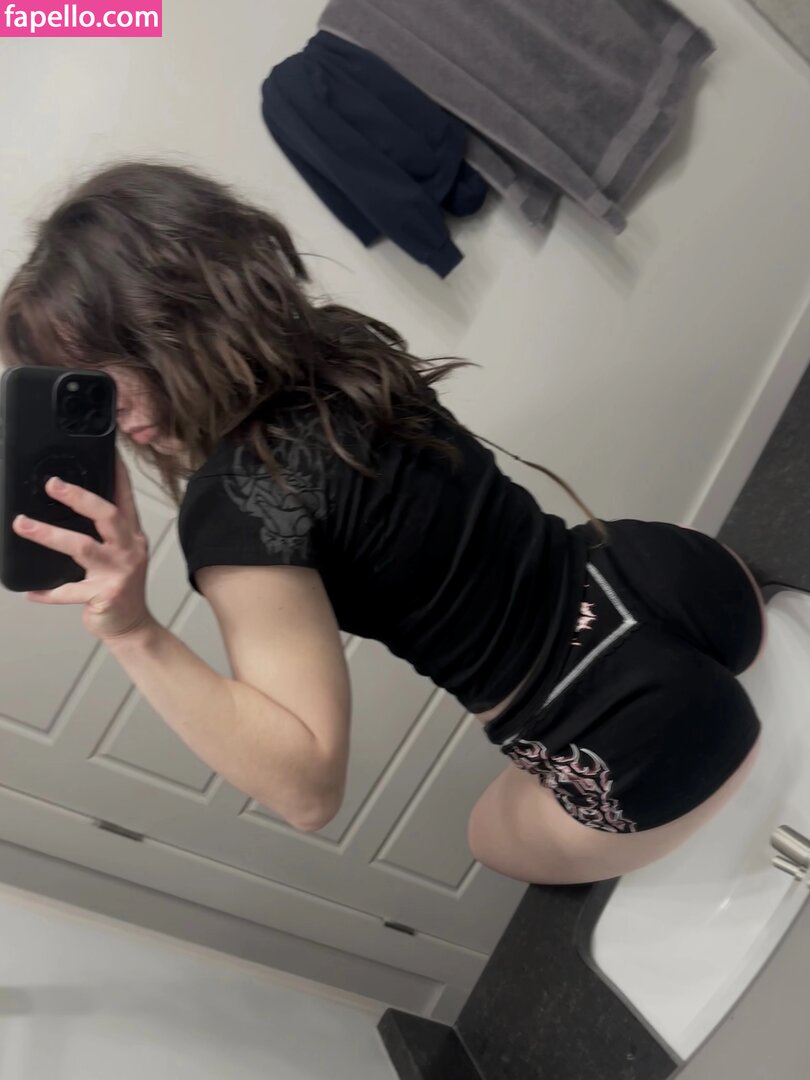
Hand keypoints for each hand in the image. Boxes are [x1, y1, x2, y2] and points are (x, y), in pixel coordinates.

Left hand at [12, 456, 153, 641]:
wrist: (132, 627)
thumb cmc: (120, 588)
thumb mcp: (119, 554)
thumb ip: (102, 533)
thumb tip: (67, 508)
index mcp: (130, 535)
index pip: (124, 498)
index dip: (116, 474)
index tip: (107, 452)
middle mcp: (128, 549)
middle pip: (106, 515)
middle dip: (78, 496)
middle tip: (52, 484)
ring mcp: (118, 572)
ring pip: (82, 547)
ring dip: (49, 534)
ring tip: (23, 525)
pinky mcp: (105, 595)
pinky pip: (69, 591)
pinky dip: (48, 592)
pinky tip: (31, 591)